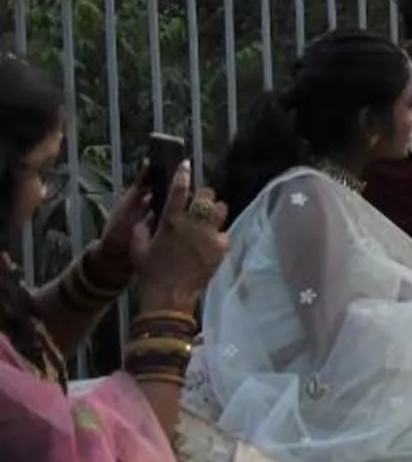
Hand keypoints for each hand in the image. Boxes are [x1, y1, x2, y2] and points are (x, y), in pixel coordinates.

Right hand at [111, 164, 227, 312]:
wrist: (169, 296)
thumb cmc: (150, 272)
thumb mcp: (138, 247)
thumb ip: (142, 226)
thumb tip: (150, 212)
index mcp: (171, 220)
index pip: (180, 188)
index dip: (183, 173)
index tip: (186, 165)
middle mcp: (193, 223)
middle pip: (207, 195)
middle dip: (202, 196)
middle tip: (197, 204)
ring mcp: (210, 234)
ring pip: (221, 209)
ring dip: (214, 212)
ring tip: (206, 221)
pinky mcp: (222, 246)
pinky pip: (224, 231)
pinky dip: (217, 234)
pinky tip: (209, 242)